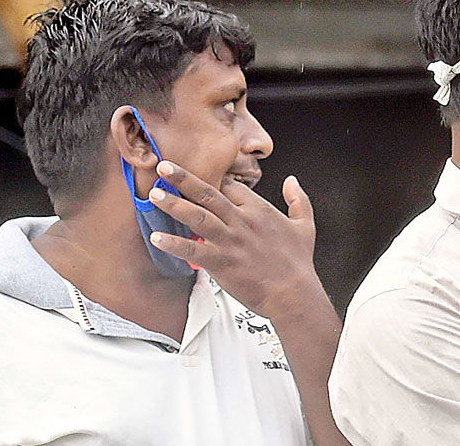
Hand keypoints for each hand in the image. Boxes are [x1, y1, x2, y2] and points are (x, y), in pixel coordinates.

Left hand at [148, 160, 348, 444]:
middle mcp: (242, 220)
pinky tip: (157, 238)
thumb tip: (292, 179)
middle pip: (209, 193)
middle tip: (164, 167)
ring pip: (197, 216)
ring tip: (154, 194)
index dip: (214, 180)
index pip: (231, 186)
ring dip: (174, 204)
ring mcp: (231, 241)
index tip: (198, 178)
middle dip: (184, 178)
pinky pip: (193, 250)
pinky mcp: (222, 262)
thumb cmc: (299, 261)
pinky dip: (174, 244)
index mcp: (259, 210)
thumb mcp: (305, 225)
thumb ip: (298, 199)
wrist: (294, 293)